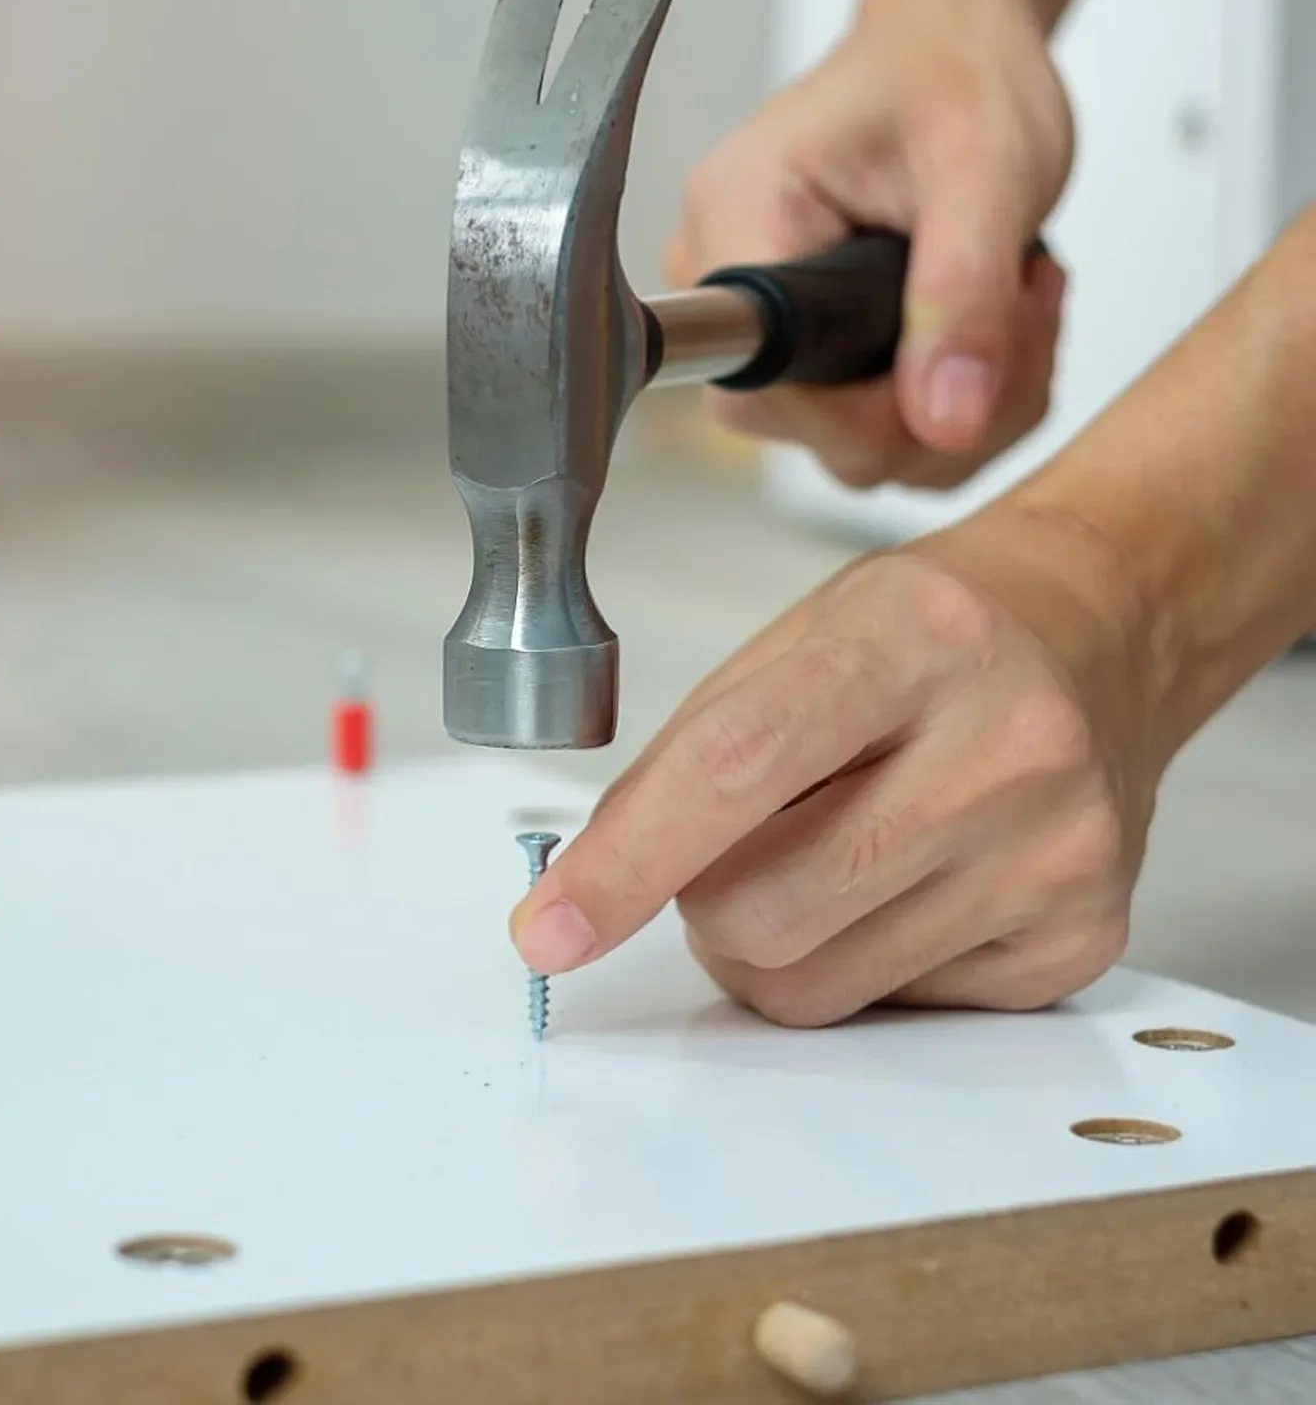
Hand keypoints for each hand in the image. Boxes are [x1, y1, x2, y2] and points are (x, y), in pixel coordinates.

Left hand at [508, 499, 1165, 1025]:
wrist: (1097, 639)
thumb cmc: (928, 635)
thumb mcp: (799, 636)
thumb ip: (691, 753)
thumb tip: (594, 884)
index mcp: (916, 636)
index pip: (738, 766)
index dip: (626, 860)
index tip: (549, 928)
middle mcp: (1009, 746)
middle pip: (763, 909)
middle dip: (699, 902)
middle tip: (732, 847)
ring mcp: (1058, 853)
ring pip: (815, 988)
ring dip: (767, 944)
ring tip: (819, 858)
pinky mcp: (1080, 940)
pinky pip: (892, 1012)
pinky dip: (857, 960)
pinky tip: (905, 879)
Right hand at [668, 0, 1073, 489]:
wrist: (951, 44)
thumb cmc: (957, 71)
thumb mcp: (989, 169)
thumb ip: (965, 296)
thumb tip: (945, 423)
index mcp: (740, 215)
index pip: (764, 384)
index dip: (866, 410)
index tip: (959, 360)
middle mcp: (725, 279)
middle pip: (806, 428)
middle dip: (938, 405)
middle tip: (1017, 311)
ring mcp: (760, 324)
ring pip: (850, 444)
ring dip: (962, 404)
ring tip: (1011, 303)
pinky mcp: (799, 352)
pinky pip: (868, 431)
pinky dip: (951, 404)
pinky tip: (984, 328)